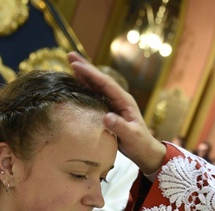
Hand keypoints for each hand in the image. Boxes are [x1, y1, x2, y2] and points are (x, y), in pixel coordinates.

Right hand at [67, 52, 165, 174]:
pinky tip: (77, 82)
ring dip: (84, 74)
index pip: (105, 83)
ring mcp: (114, 103)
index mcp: (124, 101)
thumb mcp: (131, 136)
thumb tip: (107, 117)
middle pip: (100, 79)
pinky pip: (95, 95)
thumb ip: (120, 127)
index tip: (76, 65)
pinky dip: (85, 86)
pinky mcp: (109, 110)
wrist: (145, 151)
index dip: (90, 73)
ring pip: (97, 85)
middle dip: (85, 67)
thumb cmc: (140, 144)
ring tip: (70, 63)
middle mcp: (118, 98)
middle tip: (69, 55)